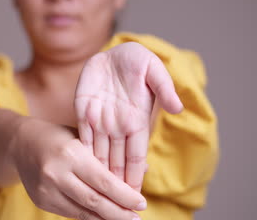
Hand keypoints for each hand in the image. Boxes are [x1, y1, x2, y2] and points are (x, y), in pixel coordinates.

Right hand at [10, 118, 146, 219]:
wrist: (21, 143)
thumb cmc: (59, 136)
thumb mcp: (84, 137)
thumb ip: (110, 155)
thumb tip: (143, 169)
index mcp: (70, 153)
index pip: (103, 181)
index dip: (124, 196)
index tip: (141, 203)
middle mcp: (56, 173)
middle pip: (94, 201)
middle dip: (118, 213)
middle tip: (136, 219)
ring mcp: (46, 190)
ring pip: (82, 212)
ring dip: (105, 219)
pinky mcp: (41, 201)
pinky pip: (70, 213)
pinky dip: (89, 216)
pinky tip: (103, 217)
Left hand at [74, 42, 182, 190]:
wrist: (112, 53)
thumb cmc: (137, 60)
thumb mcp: (154, 69)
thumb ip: (164, 88)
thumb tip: (177, 108)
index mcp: (136, 120)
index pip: (136, 156)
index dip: (135, 177)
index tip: (135, 199)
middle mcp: (118, 125)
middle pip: (118, 163)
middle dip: (117, 187)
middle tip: (115, 209)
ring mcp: (100, 121)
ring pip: (99, 156)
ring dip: (99, 177)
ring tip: (97, 199)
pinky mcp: (83, 112)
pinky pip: (82, 138)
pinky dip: (82, 156)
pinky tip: (79, 174)